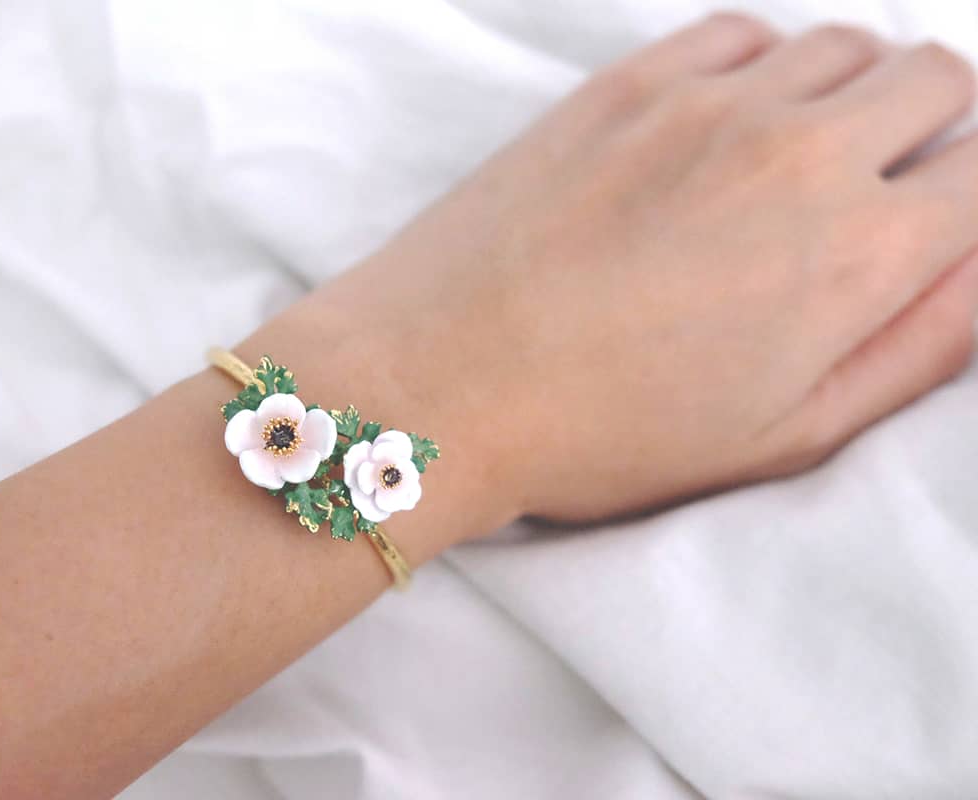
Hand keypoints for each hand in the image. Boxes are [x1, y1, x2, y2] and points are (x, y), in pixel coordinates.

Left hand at [245, 14, 977, 533]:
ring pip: (843, 46)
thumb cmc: (605, 433)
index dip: (972, 194)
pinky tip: (725, 129)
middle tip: (875, 193)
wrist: (441, 381)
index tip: (935, 221)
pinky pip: (742, 33)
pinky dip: (762, 68)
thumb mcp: (785, 436)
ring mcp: (707, 103)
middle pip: (935, 77)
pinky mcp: (627, 82)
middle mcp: (800, 153)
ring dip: (848, 94)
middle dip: (932, 128)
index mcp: (859, 252)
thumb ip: (916, 347)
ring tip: (792, 169)